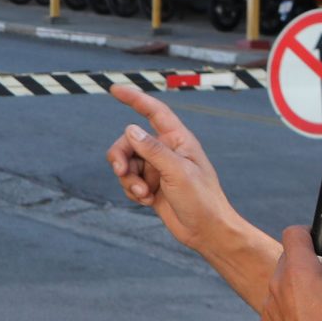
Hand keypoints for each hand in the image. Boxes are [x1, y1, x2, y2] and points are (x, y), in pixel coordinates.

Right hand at [105, 85, 240, 255]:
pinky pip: (128, 180)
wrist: (207, 231)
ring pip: (126, 163)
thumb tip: (130, 129)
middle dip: (122, 157)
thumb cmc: (202, 200)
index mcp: (178, 140)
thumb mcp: (177, 172)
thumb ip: (153, 150)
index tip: (114, 89)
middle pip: (129, 142)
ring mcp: (158, 168)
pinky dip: (132, 190)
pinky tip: (146, 201)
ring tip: (142, 194)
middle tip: (122, 171)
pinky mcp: (151, 186)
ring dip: (128, 179)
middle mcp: (166, 151)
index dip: (134, 99)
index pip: (154, 112)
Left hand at [259, 226, 321, 320]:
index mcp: (298, 270)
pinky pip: (277, 310)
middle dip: (306, 264)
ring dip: (297, 289)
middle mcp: (276, 285)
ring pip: (282, 286)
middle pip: (288, 260)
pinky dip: (290, 312)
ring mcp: (268, 307)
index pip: (293, 233)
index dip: (309, 234)